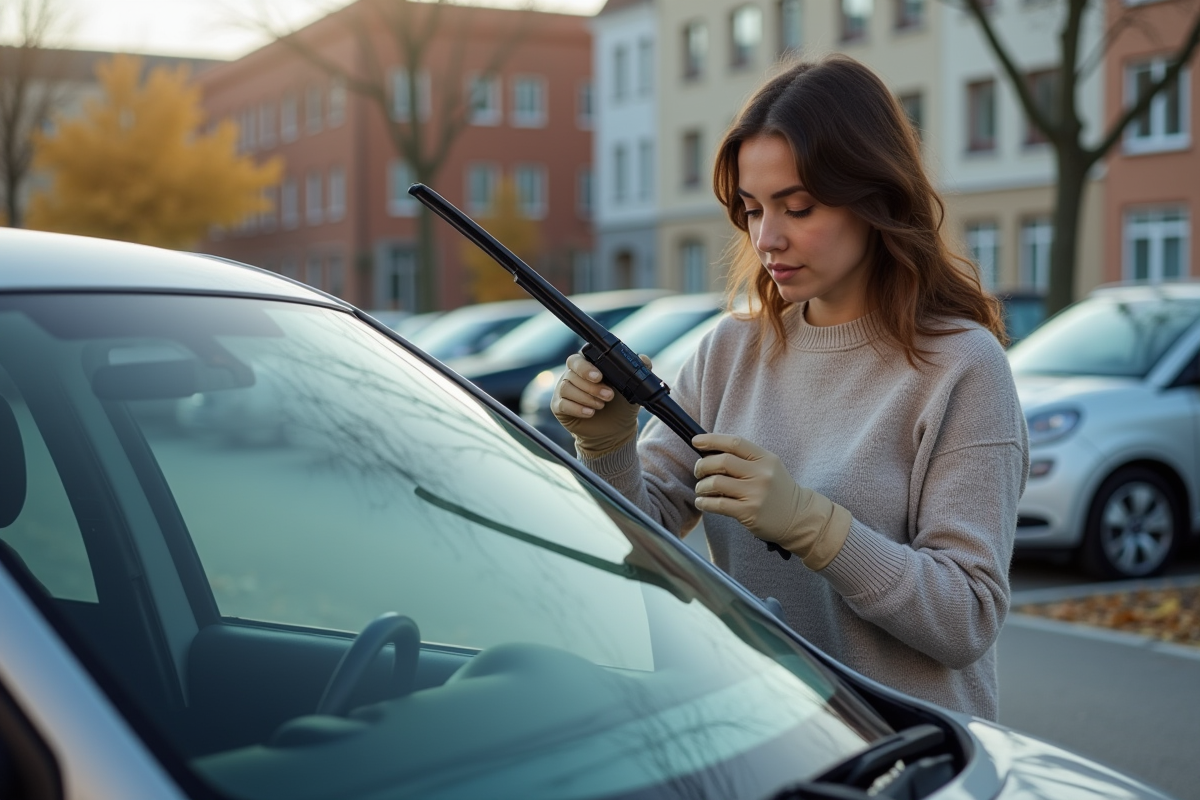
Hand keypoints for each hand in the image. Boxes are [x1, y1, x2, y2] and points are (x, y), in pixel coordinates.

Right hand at [552, 352, 650, 455]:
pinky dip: (577, 408)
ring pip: (567, 388)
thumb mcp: (633, 388)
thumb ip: (639, 371)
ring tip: (601, 406)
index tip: (599, 377)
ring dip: (586, 397)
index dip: (586, 367)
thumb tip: (644, 359)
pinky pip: (562, 404)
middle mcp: (572, 376)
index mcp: (587, 366)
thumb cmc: (621, 406)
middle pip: (572, 374)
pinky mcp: (559, 407)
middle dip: (591, 386)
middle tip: (608, 396)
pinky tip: (590, 413)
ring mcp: (563, 391)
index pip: (578, 360)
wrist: (615, 431)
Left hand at [692, 434, 851, 568]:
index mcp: (765, 458)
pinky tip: (702, 502)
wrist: (798, 517)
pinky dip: (705, 502)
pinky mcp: (749, 512)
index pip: (734, 442)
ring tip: (701, 489)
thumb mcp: (768, 467)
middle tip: (698, 471)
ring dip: (701, 486)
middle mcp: (761, 474)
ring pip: (716, 483)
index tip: (696, 441)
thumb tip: (710, 452)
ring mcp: (755, 494)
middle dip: (702, 465)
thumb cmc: (777, 491)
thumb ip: (745, 459)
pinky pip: (718, 505)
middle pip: (722, 462)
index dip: (711, 440)